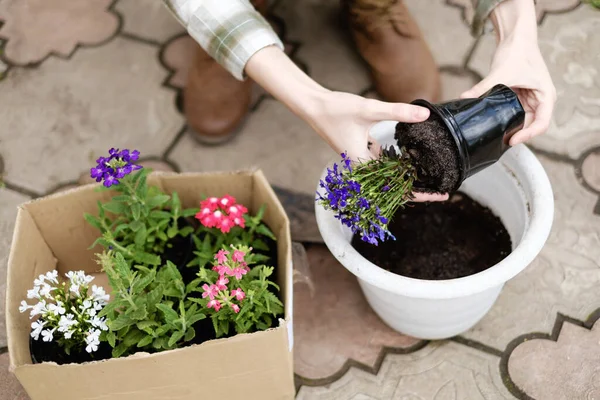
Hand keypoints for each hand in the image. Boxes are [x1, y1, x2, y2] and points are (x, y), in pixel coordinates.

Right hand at [245, 46, 447, 201]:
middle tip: (444, 189)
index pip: (395, 187)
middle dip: (418, 188)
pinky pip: (382, 163)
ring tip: (433, 176)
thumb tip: (425, 114)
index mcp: (363, 164)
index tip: (439, 196)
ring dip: (407, 176)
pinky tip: (412, 159)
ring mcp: (362, 160)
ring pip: (388, 174)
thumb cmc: (336, 109)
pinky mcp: (362, 151)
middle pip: (394, 185)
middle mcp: (362, 167)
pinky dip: (397, 163)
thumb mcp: (369, 109)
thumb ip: (398, 112)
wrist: (314, 106)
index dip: (419, 193)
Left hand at [460, 0, 555, 145]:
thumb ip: (483, 87)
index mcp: (546, 96)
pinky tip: (491, 123)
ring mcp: (530, 99)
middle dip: (516, 133)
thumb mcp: (501, 73)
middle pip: (530, 125)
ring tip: (494, 134)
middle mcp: (540, 100)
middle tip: (498, 141)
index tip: (511, 140)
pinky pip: (512, 112)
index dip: (527, 135)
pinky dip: (503, 118)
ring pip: (520, 120)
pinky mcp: (519, 96)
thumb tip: (464, 98)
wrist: (515, 37)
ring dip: (509, 127)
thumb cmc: (518, 51)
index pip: (541, 124)